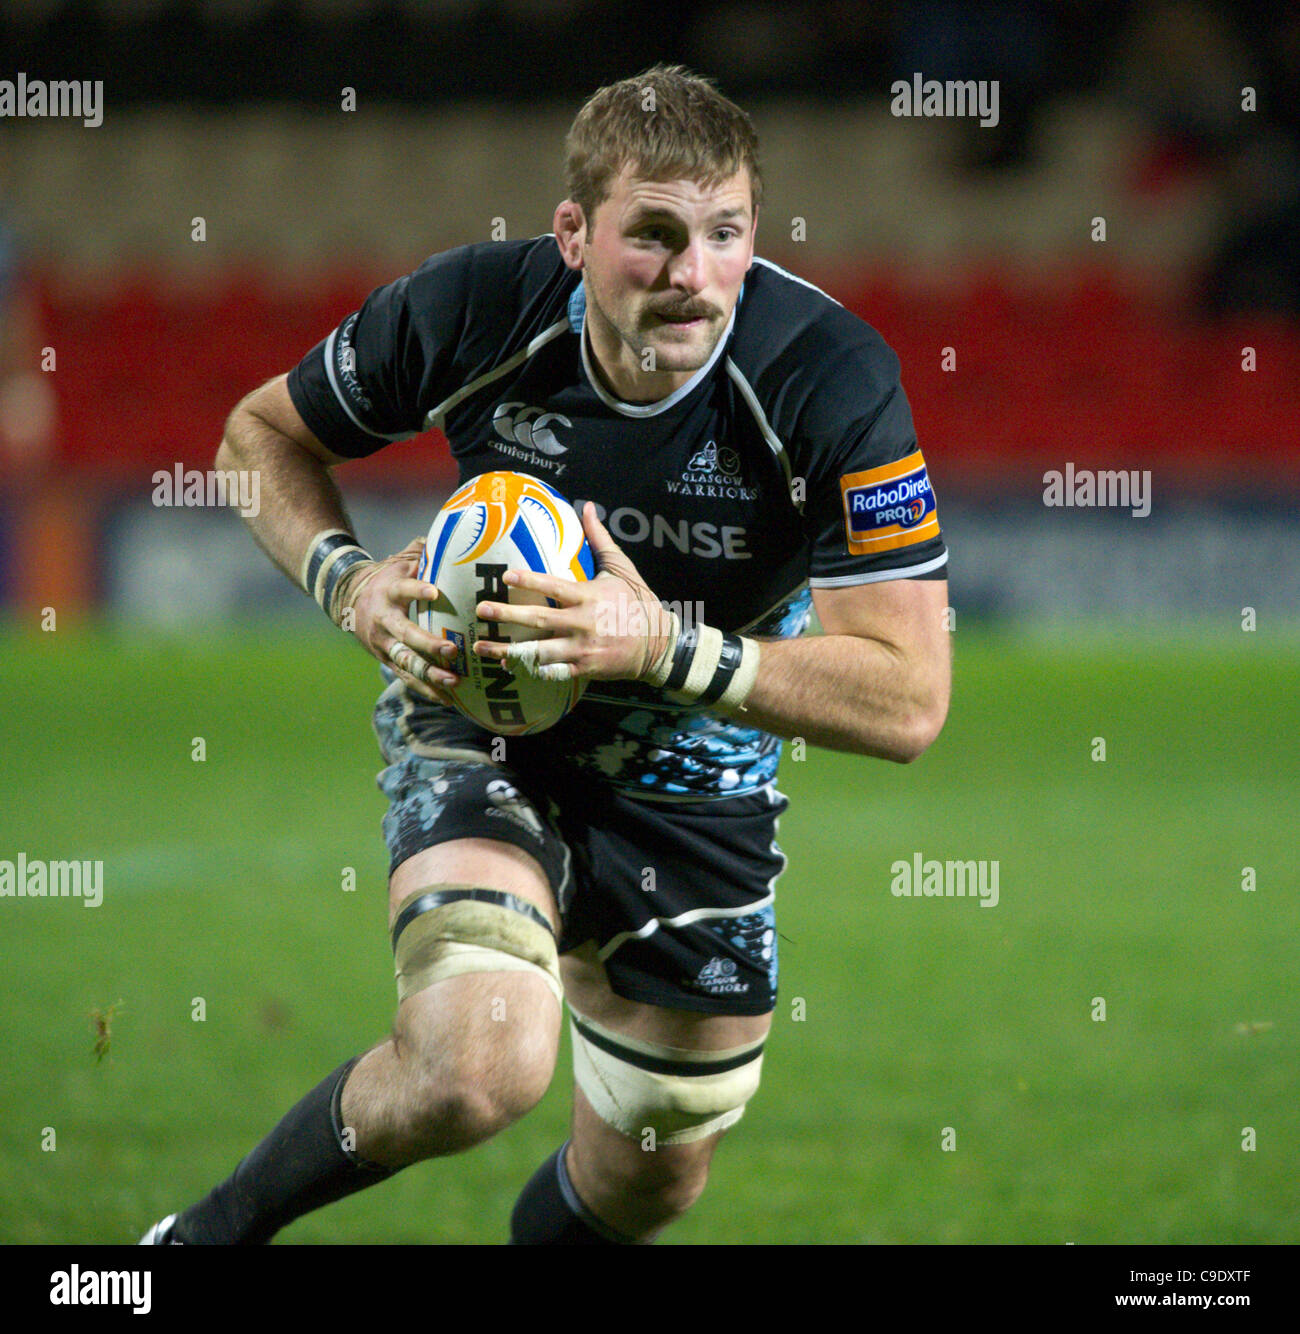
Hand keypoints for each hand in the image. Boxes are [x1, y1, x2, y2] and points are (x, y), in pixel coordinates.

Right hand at [337, 537, 461, 704]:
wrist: (345, 596)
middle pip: (406, 635)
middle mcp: (385, 620)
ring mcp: (384, 643)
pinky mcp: (386, 659)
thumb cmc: (386, 576)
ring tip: (455, 682)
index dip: (418, 589)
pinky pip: (407, 677)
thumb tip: (453, 531)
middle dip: (429, 644)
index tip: (435, 591)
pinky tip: (448, 699)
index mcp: (390, 591)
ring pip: (406, 662)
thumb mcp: (400, 559)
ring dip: (431, 674)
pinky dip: (427, 689)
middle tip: (452, 650)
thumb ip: (424, 549)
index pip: (404, 589)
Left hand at [472, 503, 673, 682]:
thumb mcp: (621, 567)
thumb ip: (599, 538)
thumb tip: (588, 506)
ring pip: (538, 652)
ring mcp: (582, 648)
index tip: (506, 576)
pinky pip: (551, 672)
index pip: (555, 586)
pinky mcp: (584, 668)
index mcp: (589, 596)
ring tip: (480, 647)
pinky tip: (505, 667)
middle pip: (539, 620)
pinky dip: (529, 670)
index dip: (530, 581)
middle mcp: (583, 623)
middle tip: (481, 610)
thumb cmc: (637, 601)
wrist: (659, 644)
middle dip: (507, 616)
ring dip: (507, 651)